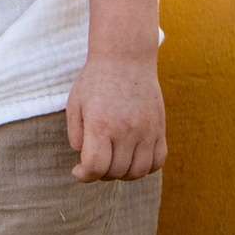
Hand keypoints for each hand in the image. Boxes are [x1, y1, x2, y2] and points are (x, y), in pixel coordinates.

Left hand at [67, 55, 166, 180]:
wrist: (126, 58)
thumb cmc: (95, 81)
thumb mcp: (74, 105)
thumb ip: (76, 135)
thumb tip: (84, 158)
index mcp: (101, 125)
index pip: (95, 167)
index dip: (84, 175)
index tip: (78, 170)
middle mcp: (126, 131)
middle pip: (116, 172)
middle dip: (101, 174)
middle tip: (94, 161)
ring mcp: (147, 131)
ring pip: (138, 171)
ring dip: (123, 174)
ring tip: (113, 161)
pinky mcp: (159, 129)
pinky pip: (158, 161)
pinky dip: (145, 167)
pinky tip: (132, 158)